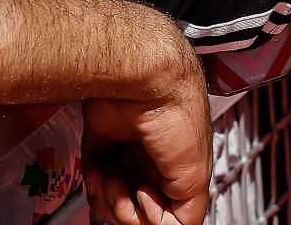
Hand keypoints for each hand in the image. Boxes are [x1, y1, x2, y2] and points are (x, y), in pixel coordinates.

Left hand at [82, 31, 210, 224]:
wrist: (142, 80)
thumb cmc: (176, 115)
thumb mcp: (195, 174)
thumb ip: (189, 210)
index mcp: (184, 170)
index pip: (168, 214)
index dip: (156, 218)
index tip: (151, 204)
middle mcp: (157, 165)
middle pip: (139, 211)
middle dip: (131, 210)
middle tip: (131, 193)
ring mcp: (130, 158)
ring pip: (115, 202)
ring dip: (111, 198)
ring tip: (114, 181)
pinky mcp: (103, 149)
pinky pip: (96, 183)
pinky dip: (96, 184)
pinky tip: (102, 173)